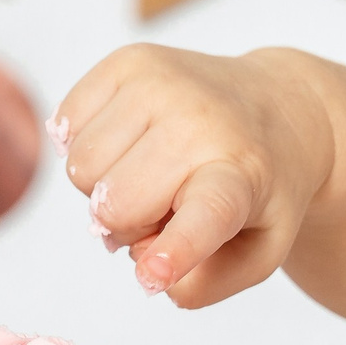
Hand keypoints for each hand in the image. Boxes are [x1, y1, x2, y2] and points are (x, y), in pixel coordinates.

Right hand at [53, 45, 334, 306]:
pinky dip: (86, 145)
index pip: (204, 216)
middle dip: (126, 224)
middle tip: (165, 208)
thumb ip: (206, 284)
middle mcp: (200, 122)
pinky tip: (131, 140)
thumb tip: (150, 276)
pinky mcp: (128, 60)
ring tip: (151, 172)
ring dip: (104, 186)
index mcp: (241, 177)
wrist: (280, 104)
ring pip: (80, 169)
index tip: (153, 275)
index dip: (173, 249)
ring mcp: (161, 83)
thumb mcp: (260, 250)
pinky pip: (64, 125)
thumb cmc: (259, 188)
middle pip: (112, 206)